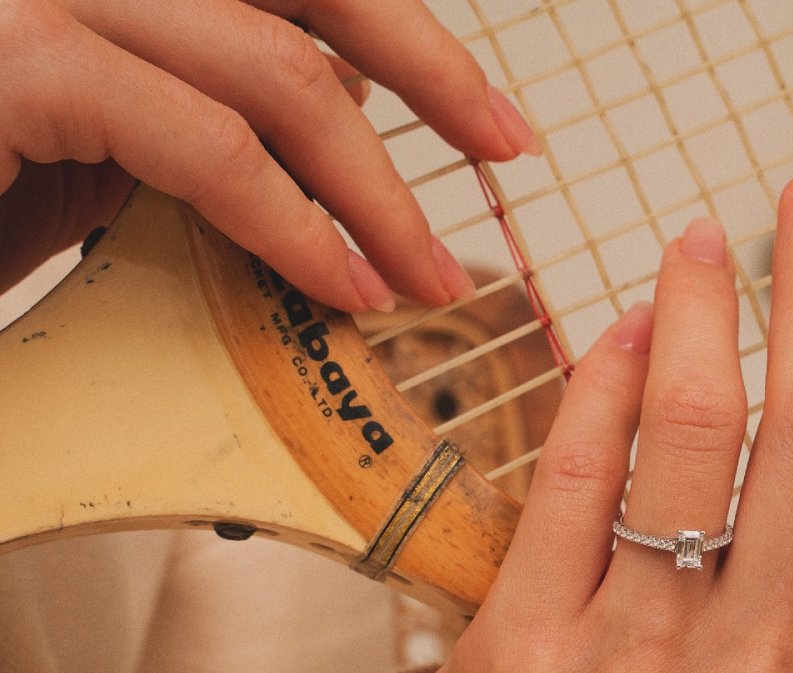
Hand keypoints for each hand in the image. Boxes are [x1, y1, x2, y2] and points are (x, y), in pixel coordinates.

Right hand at [0, 0, 538, 307]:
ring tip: (430, 276)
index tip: (485, 114)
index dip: (404, 33)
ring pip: (276, 74)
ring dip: (375, 189)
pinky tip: (347, 285)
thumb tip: (332, 132)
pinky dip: (294, 224)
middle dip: (430, 70)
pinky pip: (205, 144)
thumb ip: (210, 111)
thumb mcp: (112, 137)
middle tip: (508, 151)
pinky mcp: (16, 62)